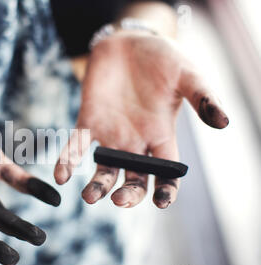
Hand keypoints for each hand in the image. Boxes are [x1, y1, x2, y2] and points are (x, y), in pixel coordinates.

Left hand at [55, 30, 228, 208]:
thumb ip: (203, 97)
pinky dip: (68, 161)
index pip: (165, 171)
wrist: (129, 41)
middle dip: (128, 193)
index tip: (162, 202)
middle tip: (119, 200)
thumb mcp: (188, 74)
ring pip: (104, 168)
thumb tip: (224, 122)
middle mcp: (135, 142)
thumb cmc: (162, 59)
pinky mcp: (88, 121)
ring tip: (90, 197)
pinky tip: (61, 175)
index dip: (165, 189)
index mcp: (162, 136)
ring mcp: (111, 134)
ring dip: (97, 186)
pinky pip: (76, 146)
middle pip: (133, 178)